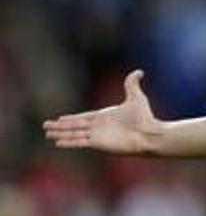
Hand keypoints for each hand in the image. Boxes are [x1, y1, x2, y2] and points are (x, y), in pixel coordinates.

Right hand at [43, 70, 158, 153]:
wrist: (149, 133)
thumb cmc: (145, 117)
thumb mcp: (136, 97)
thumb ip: (132, 84)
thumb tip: (139, 71)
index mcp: (104, 116)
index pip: (83, 117)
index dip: (71, 118)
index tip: (60, 118)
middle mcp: (99, 127)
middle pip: (74, 126)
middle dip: (60, 126)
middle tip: (46, 126)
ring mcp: (98, 135)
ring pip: (73, 133)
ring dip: (60, 133)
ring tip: (47, 134)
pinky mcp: (98, 143)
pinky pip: (79, 142)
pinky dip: (68, 142)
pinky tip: (57, 142)